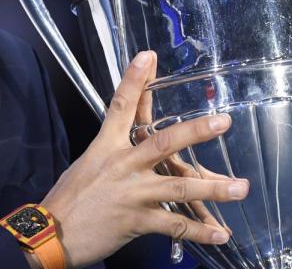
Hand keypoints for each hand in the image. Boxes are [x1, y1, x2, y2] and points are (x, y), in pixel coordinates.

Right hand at [40, 51, 249, 266]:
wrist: (51, 233)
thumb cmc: (69, 198)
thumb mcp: (86, 164)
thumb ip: (112, 151)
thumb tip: (133, 143)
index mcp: (106, 146)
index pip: (121, 106)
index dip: (135, 80)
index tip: (149, 57)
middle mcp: (122, 165)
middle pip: (164, 142)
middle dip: (196, 131)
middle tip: (224, 121)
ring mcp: (132, 193)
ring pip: (179, 187)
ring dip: (214, 188)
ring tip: (240, 187)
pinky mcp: (137, 220)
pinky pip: (175, 226)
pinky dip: (200, 232)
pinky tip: (220, 234)